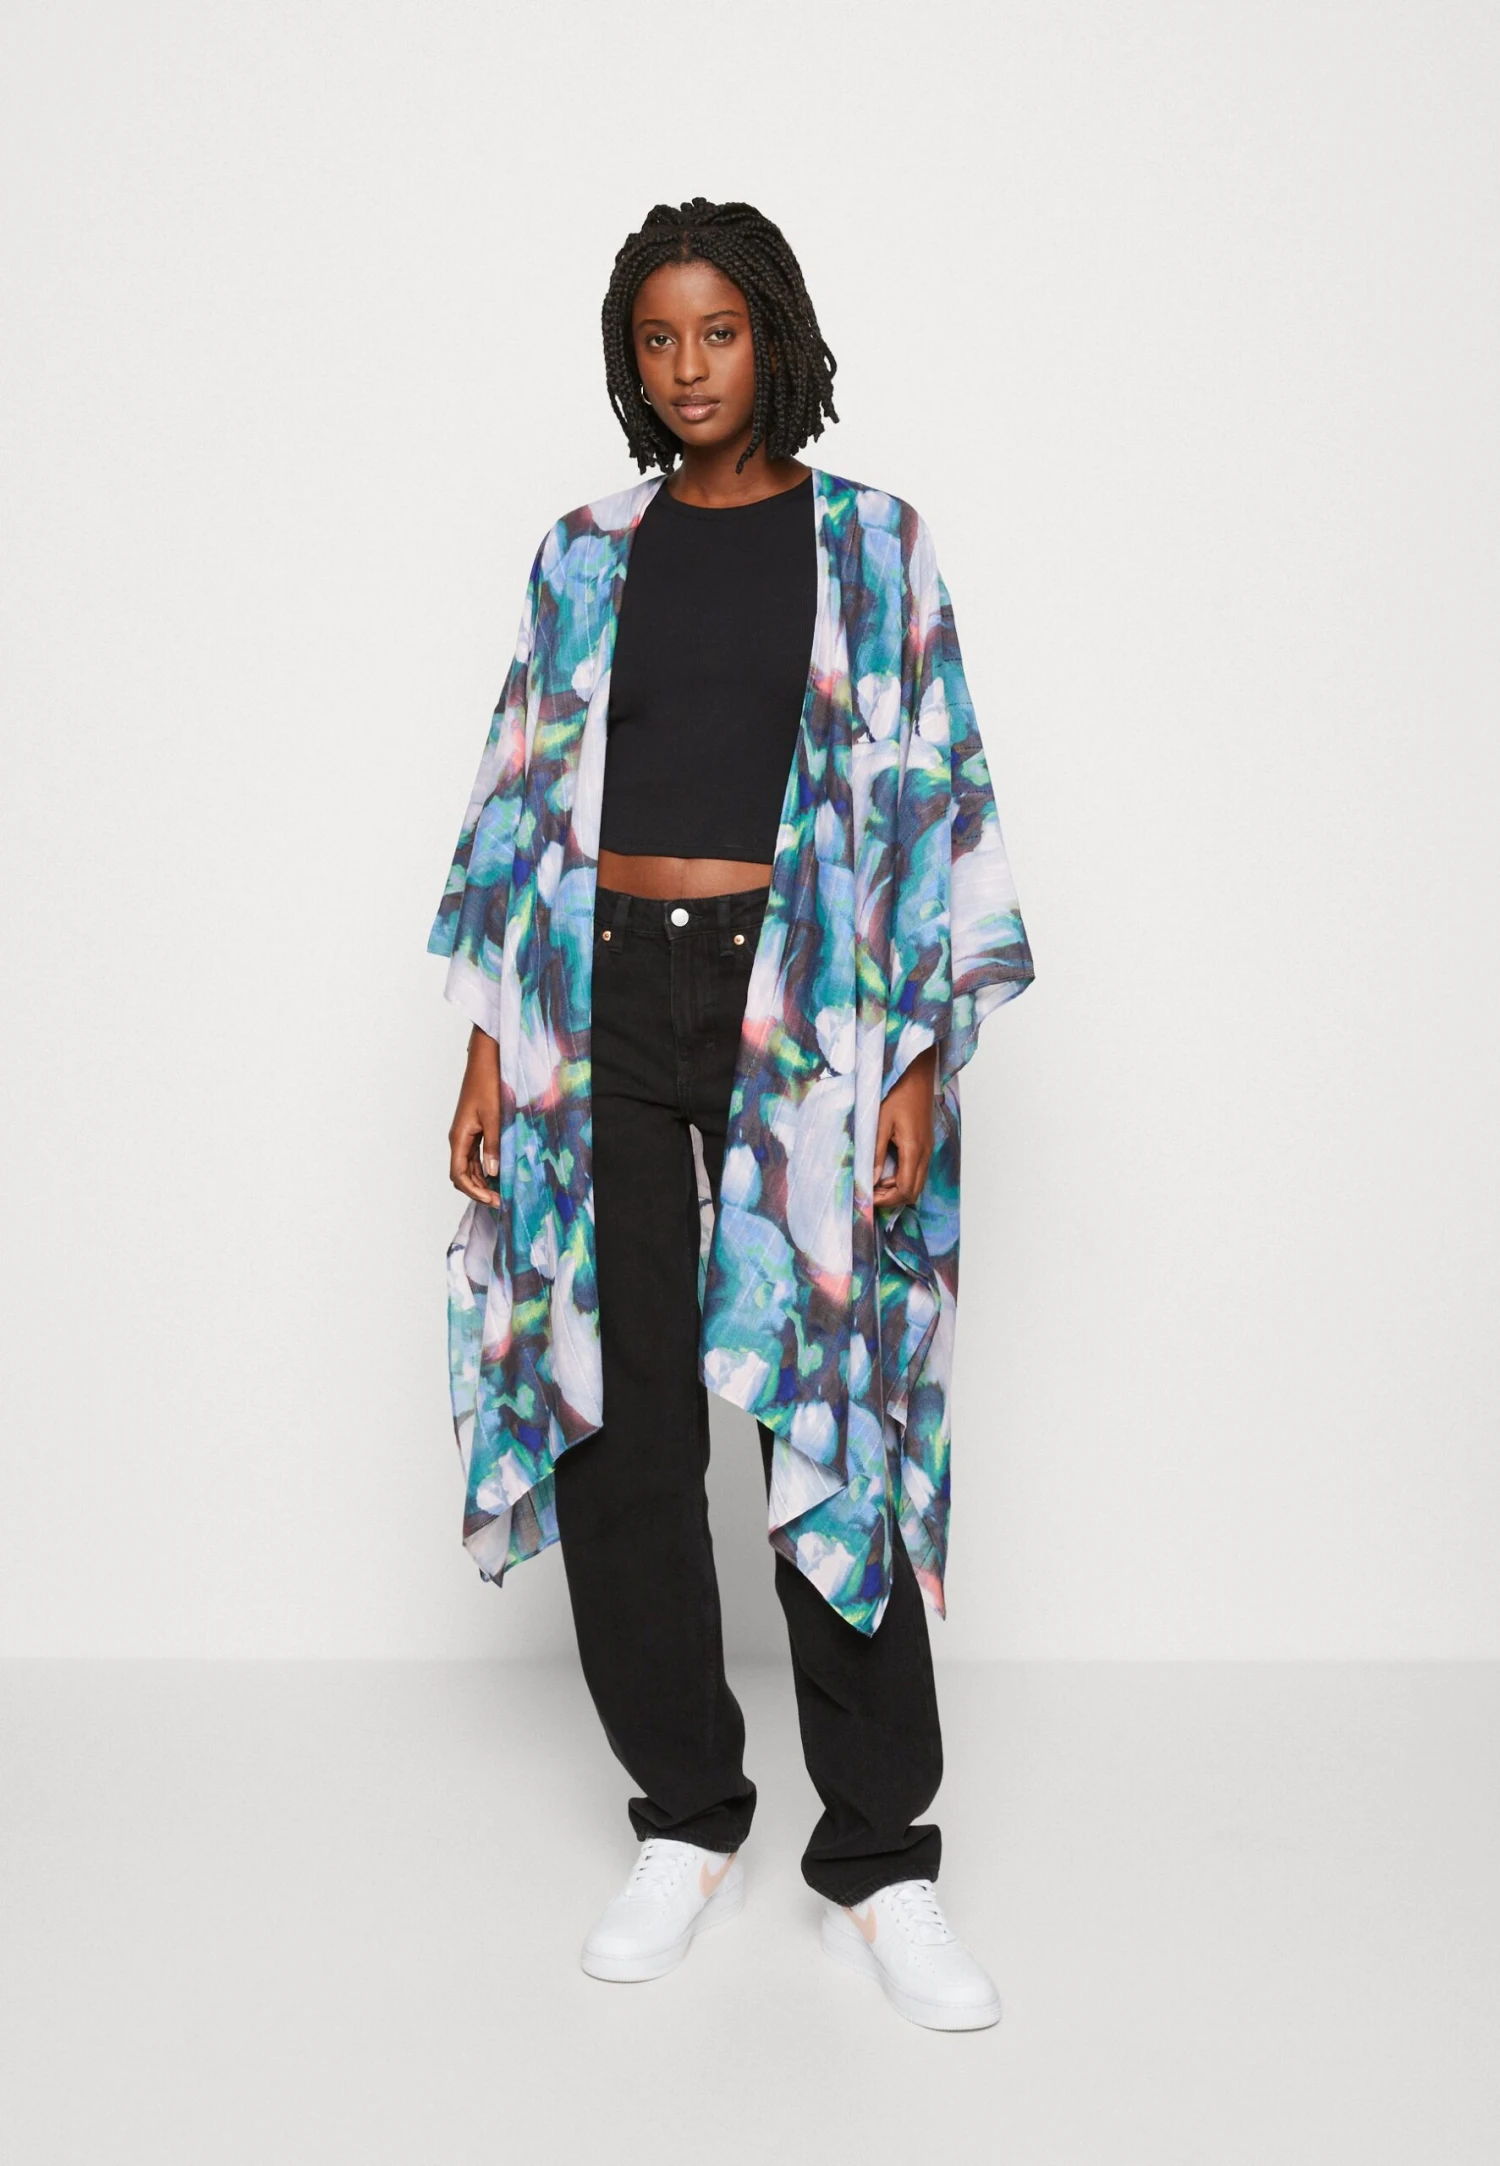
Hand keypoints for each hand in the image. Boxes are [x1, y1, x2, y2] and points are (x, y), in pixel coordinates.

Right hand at [449, 1027, 500, 1205]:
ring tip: (501, 1192)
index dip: (473, 1191)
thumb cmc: (487, 1085)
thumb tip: (492, 1173)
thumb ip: (494, 1146)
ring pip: (469, 1168)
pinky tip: (499, 1174)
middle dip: (478, 1191)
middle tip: (501, 1201)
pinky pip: (475, 1157)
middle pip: (462, 1175)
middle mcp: (459, 1139)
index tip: (492, 1199)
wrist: (484, 1062)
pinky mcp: (474, 1131)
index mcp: (459, 1137)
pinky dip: (484, 1169)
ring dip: (482, 1182)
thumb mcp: (494, 1117)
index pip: (459, 1174)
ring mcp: (465, 1136)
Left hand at [873, 1043, 936, 1209]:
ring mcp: (927, 1150)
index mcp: (913, 1149)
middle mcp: (925, 1153)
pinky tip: (886, 1172)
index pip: (904, 1189)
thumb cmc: (897, 1094)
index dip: (886, 1199)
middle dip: (892, 1199)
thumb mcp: (880, 1123)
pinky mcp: (925, 1146)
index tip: (868, 1198)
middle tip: (870, 1193)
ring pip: (917, 1184)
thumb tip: (870, 1180)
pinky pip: (918, 1173)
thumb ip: (876, 1153)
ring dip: (897, 1190)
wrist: (917, 1077)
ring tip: (875, 1184)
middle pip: (913, 1192)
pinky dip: (903, 1180)